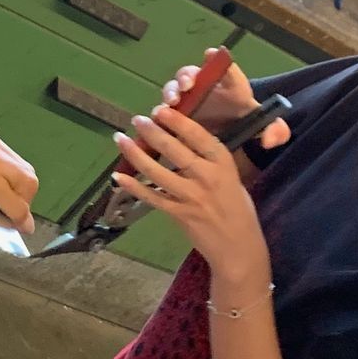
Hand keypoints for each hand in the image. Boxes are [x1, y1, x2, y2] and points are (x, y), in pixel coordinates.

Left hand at [113, 105, 271, 291]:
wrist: (239, 248)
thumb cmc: (238, 211)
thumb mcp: (232, 179)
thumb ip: (210, 162)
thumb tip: (182, 142)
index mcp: (223, 164)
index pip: (199, 136)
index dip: (178, 122)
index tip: (161, 110)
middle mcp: (207, 178)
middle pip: (175, 150)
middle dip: (152, 132)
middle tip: (137, 119)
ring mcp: (191, 197)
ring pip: (157, 172)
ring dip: (136, 154)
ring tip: (121, 139)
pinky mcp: (178, 214)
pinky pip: (152, 197)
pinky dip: (133, 187)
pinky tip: (118, 177)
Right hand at [162, 49, 289, 149]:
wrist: (230, 136)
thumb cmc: (247, 122)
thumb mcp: (266, 128)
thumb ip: (276, 131)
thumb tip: (271, 139)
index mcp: (230, 84)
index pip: (224, 67)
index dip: (216, 59)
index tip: (210, 55)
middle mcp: (204, 85)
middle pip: (191, 73)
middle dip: (187, 76)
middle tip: (187, 84)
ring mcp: (186, 99)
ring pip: (173, 89)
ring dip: (170, 93)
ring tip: (171, 102)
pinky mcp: (174, 114)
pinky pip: (162, 112)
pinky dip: (158, 115)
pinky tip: (156, 120)